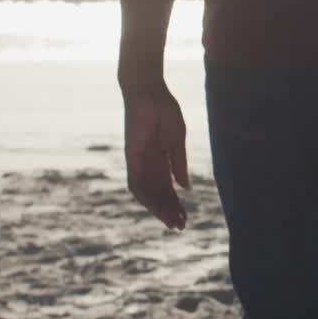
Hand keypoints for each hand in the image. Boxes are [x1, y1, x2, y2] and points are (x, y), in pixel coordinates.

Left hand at [123, 86, 189, 230]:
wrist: (147, 92)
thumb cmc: (163, 110)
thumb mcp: (176, 140)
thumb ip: (179, 164)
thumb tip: (185, 186)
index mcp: (160, 160)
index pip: (167, 188)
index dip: (175, 203)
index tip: (186, 217)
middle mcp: (147, 164)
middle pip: (157, 194)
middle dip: (168, 211)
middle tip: (180, 226)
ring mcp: (138, 161)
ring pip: (147, 193)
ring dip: (158, 208)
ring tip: (172, 221)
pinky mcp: (132, 156)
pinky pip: (135, 181)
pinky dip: (145, 195)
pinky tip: (156, 206)